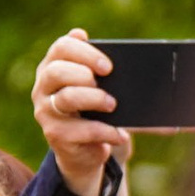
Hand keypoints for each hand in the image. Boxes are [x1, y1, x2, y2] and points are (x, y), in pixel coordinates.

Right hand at [33, 28, 129, 195]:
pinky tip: (121, 135)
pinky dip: (105, 132)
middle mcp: (42, 88)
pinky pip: (80, 131)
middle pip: (56, 71)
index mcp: (53, 66)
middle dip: (85, 72)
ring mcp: (46, 113)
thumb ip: (105, 66)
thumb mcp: (100, 84)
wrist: (85, 147)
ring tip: (113, 104)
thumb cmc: (95, 107)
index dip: (84, 51)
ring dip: (94, 98)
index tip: (108, 63)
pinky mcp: (55, 136)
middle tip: (108, 76)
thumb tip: (152, 61)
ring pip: (66, 98)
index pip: (60, 47)